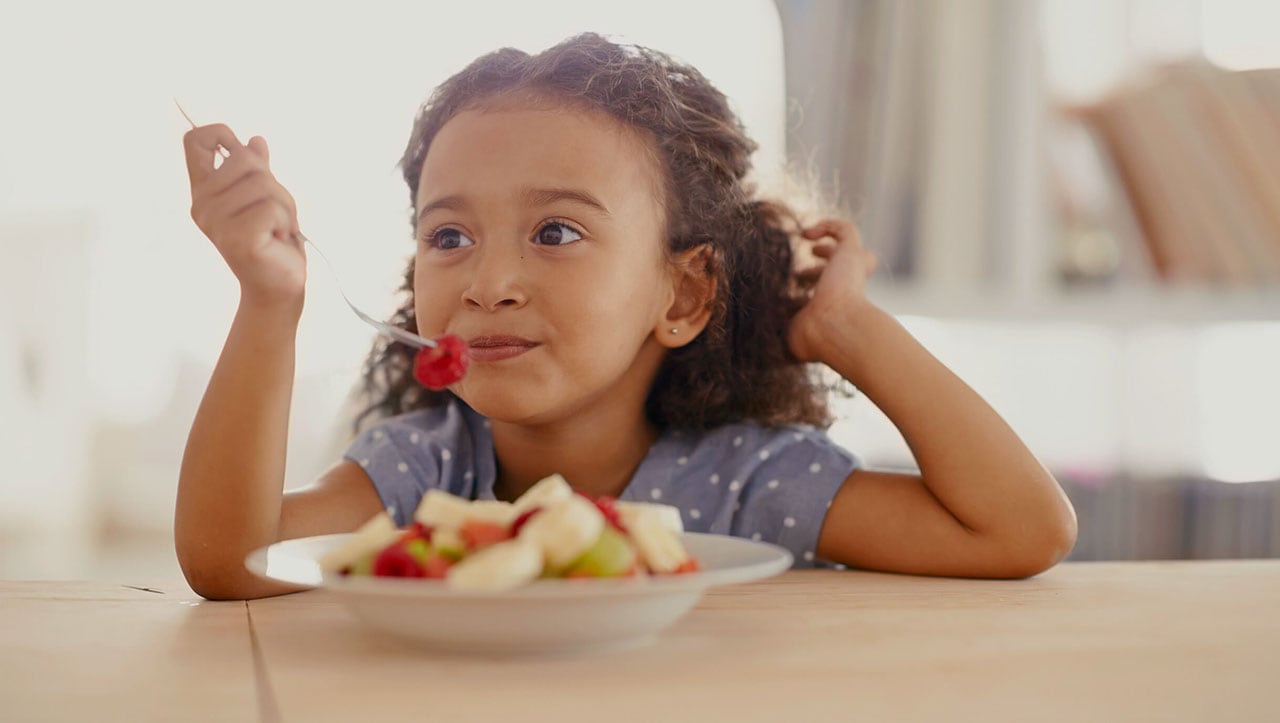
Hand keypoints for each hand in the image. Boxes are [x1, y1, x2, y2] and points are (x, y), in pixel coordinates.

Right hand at [184, 124, 304, 306]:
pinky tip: (277, 240)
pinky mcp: (238, 238)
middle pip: (244, 159)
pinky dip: (286, 223)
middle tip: (274, 214)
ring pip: (263, 184)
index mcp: (204, 190)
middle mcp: (203, 204)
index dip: (220, 133)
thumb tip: (255, 141)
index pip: (196, 142)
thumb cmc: (271, 241)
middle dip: (272, 183)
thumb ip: (257, 171)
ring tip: (277, 229)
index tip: (240, 148)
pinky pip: (272, 209)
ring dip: (284, 206)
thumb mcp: (265, 198)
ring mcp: (217, 222)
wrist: (278, 286)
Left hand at [787, 218, 878, 362]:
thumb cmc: (812, 337)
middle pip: (845, 271)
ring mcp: (852, 269)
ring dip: (829, 246)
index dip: (816, 285)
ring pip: (851, 249)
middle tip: (803, 273)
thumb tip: (760, 328)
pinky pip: (845, 230)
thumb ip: (782, 325)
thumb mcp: (791, 332)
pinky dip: (827, 226)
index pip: (832, 293)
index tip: (798, 285)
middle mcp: (848, 288)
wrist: (832, 328)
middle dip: (825, 267)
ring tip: (810, 246)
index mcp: (836, 307)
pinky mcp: (852, 253)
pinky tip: (806, 234)